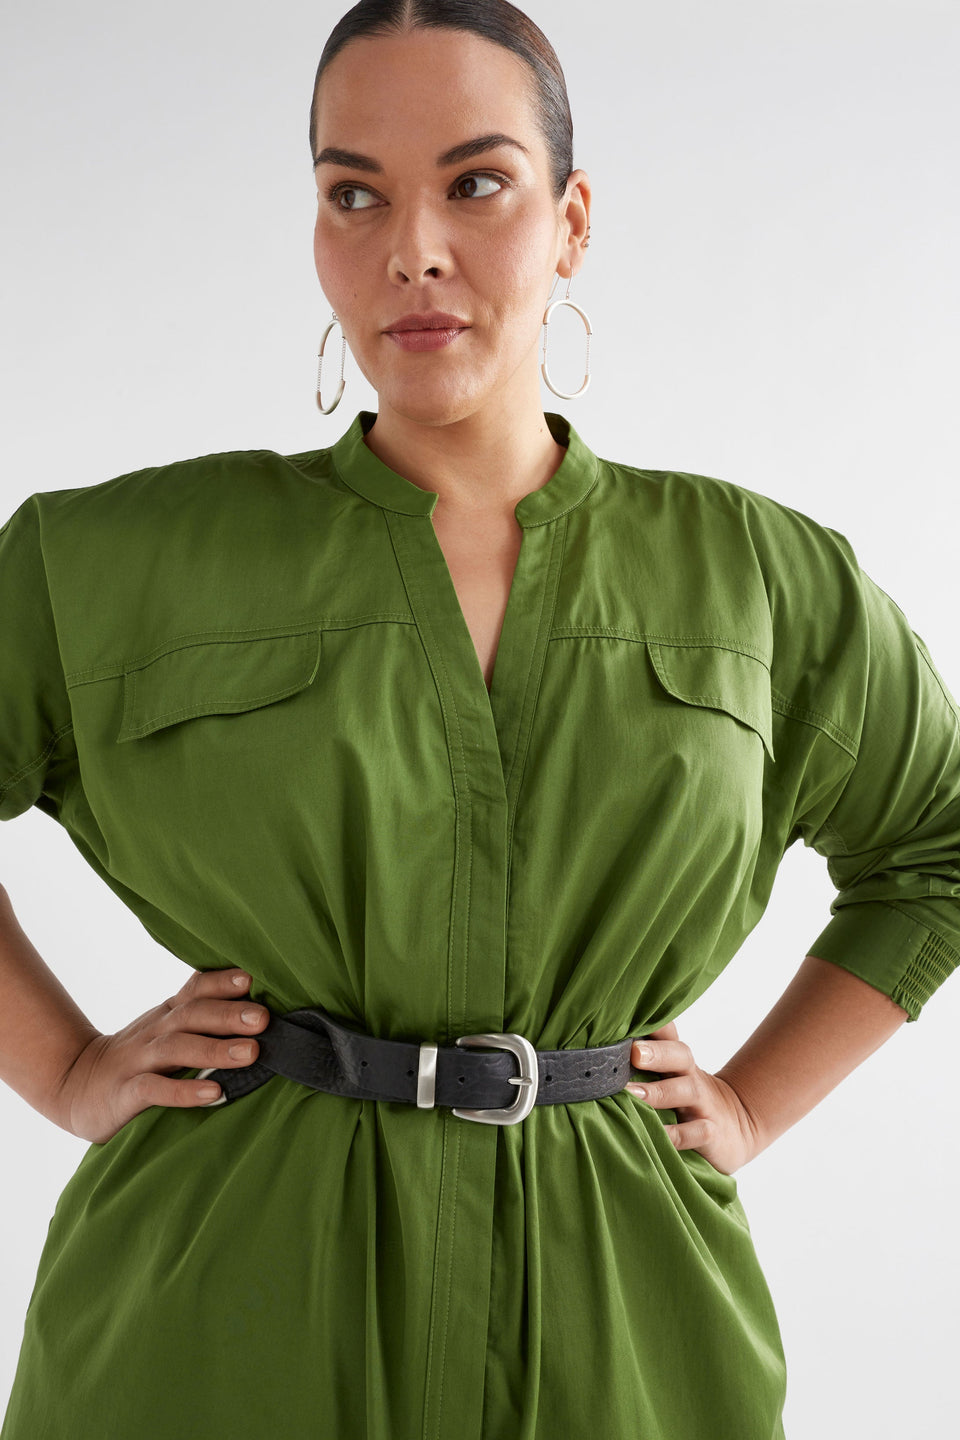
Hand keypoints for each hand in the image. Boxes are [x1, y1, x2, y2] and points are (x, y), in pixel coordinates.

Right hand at [54, 968, 269, 1144]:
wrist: (75, 1084)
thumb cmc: (138, 1057)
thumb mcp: (166, 1029)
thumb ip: (201, 1015)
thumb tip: (257, 1003)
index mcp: (168, 1015)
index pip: (195, 989)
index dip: (222, 981)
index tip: (253, 978)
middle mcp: (155, 1031)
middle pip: (192, 1014)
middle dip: (229, 1013)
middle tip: (263, 1019)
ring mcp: (138, 1061)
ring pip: (176, 1048)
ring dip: (214, 1048)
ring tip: (250, 1052)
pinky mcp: (124, 1093)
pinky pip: (153, 1089)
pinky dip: (183, 1091)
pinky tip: (213, 1094)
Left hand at [625, 1020, 761, 1175]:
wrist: (737, 1125)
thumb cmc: (685, 1098)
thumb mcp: (669, 1076)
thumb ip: (640, 1063)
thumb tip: (594, 1054)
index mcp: (676, 1060)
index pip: (667, 1033)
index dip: (653, 1023)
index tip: (626, 1017)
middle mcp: (690, 1075)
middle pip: (679, 1055)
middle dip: (657, 1052)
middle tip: (633, 1053)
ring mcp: (703, 1103)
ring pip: (686, 1090)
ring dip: (659, 1092)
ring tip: (632, 1093)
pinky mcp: (712, 1133)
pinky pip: (697, 1132)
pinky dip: (678, 1134)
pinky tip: (657, 1135)